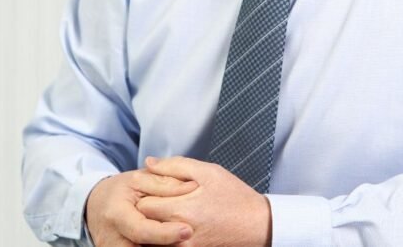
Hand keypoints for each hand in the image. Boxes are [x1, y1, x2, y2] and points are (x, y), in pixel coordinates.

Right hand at [85, 169, 196, 246]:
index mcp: (116, 214)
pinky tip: (169, 243)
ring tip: (181, 241)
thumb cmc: (119, 191)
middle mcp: (111, 239)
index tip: (188, 230)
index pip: (141, 230)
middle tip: (189, 238)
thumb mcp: (139, 180)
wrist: (96, 206)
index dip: (165, 233)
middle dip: (169, 246)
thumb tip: (193, 187)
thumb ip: (165, 183)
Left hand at [136, 156, 271, 246]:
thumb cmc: (236, 197)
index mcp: (182, 208)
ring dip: (153, 224)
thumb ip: (175, 165)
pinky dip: (164, 236)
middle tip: (155, 197)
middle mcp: (179, 232)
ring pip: (153, 238)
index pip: (143, 204)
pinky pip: (166, 246)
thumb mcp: (208, 172)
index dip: (144, 193)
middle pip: (145, 222)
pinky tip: (172, 223)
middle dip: (146, 208)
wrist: (258, 225)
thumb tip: (150, 163)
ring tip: (163, 211)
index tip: (150, 186)